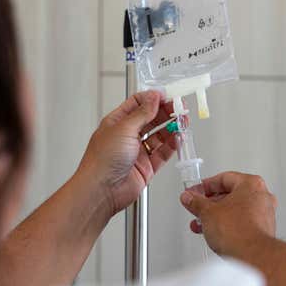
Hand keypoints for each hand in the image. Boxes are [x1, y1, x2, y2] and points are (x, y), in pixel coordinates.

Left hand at [78, 91, 176, 214]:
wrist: (102, 190)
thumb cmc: (102, 160)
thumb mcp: (123, 128)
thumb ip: (142, 113)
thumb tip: (153, 98)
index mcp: (116, 123)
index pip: (137, 104)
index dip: (152, 99)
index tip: (166, 96)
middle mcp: (127, 136)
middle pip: (150, 119)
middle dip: (165, 112)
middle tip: (179, 108)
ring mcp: (137, 152)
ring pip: (158, 136)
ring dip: (171, 128)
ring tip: (182, 122)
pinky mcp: (146, 167)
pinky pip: (162, 153)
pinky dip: (172, 145)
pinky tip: (179, 139)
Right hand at [179, 172, 276, 256]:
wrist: (252, 256)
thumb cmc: (238, 232)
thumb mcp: (207, 212)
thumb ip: (196, 202)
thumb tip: (190, 198)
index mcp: (251, 184)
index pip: (223, 178)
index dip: (205, 186)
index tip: (195, 192)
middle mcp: (262, 196)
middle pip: (230, 194)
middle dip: (209, 203)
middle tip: (196, 207)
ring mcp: (264, 214)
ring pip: (235, 209)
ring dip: (216, 215)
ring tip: (201, 223)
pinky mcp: (263, 230)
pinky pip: (241, 221)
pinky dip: (227, 224)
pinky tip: (214, 232)